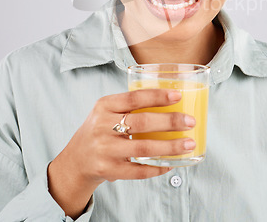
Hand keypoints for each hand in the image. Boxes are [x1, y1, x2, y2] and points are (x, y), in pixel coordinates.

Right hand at [48, 89, 195, 217]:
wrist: (76, 159)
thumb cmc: (100, 130)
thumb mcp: (107, 111)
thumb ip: (130, 105)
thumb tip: (172, 101)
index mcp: (104, 105)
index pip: (134, 97)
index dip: (157, 96)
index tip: (178, 96)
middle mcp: (102, 126)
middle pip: (142, 122)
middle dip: (170, 122)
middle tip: (190, 121)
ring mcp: (105, 150)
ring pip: (144, 148)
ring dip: (170, 146)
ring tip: (189, 143)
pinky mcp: (108, 170)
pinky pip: (138, 170)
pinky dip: (157, 167)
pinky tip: (171, 163)